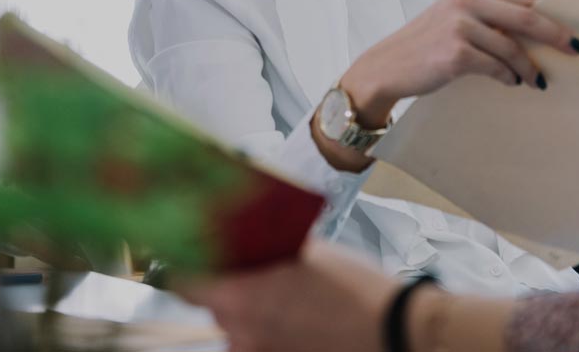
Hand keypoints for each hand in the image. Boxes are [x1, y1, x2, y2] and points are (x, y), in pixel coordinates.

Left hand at [178, 241, 397, 351]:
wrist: (394, 329)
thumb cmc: (357, 290)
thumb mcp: (310, 251)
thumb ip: (269, 247)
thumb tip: (249, 238)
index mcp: (241, 300)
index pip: (185, 283)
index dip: (185, 264)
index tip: (188, 252)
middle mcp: (242, 335)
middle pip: (214, 303)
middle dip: (229, 282)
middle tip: (252, 264)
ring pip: (238, 325)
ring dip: (251, 307)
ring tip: (285, 291)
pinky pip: (260, 341)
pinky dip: (270, 327)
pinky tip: (296, 313)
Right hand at [344, 0, 578, 123]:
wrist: (386, 68)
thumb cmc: (426, 47)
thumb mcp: (456, 20)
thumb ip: (490, 18)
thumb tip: (539, 33)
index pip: (524, 0)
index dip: (553, 16)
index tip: (574, 34)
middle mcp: (466, 0)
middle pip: (527, 18)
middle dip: (557, 36)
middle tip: (578, 52)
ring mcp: (460, 25)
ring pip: (513, 48)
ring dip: (529, 68)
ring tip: (536, 81)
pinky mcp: (456, 52)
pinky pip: (496, 67)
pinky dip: (508, 77)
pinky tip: (512, 84)